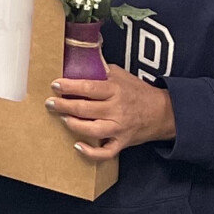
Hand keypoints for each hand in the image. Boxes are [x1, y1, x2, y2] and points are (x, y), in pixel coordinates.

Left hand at [46, 64, 176, 157]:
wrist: (163, 113)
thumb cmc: (138, 92)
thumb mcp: (123, 75)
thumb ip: (103, 71)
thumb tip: (82, 61)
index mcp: (116, 90)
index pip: (88, 88)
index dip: (69, 87)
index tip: (55, 85)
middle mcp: (117, 110)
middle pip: (85, 109)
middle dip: (64, 106)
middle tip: (50, 103)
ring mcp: (119, 128)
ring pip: (92, 130)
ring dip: (74, 125)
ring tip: (62, 118)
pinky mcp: (122, 142)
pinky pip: (105, 152)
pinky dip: (91, 152)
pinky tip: (77, 146)